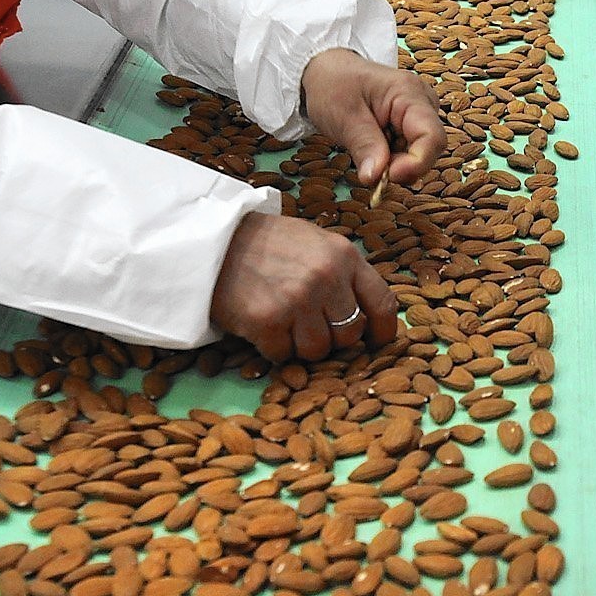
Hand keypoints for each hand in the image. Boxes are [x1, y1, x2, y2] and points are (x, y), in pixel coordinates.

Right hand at [210, 213, 399, 360]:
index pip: (383, 303)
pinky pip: (283, 355)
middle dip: (332, 338)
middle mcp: (326, 277)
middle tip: (307, 325)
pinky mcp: (267, 320)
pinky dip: (272, 348)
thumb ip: (344, 274)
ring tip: (282, 321)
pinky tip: (260, 324)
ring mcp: (297, 299)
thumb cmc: (267, 244)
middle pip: (350, 334)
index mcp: (344, 256)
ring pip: (318, 350)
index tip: (375, 342)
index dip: (383, 331)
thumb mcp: (316, 243)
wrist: (213, 240)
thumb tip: (367, 316)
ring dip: (300, 345)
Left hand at [299, 49, 447, 186]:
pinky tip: (371, 148)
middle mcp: (422, 104)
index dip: (417, 163)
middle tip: (370, 168)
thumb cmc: (334, 84)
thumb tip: (375, 177)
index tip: (389, 176)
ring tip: (365, 149)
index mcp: (409, 93)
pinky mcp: (409, 127)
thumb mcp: (343, 115)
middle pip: (429, 149)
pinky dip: (390, 160)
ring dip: (393, 164)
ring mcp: (417, 116)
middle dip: (401, 166)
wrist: (327, 72)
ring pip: (418, 155)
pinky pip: (408, 153)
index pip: (432, 136)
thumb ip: (363, 145)